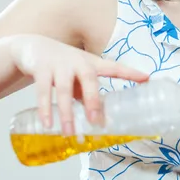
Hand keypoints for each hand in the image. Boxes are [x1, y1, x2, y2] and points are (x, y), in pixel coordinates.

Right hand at [10, 34, 148, 134]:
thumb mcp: (78, 77)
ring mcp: (58, 65)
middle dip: (92, 100)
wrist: (33, 47)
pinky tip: (47, 124)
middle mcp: (77, 61)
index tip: (146, 79)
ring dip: (67, 112)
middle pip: (89, 79)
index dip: (130, 73)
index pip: (114, 67)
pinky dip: (45, 108)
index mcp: (91, 63)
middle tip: (96, 121)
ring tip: (69, 132)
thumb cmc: (63, 66)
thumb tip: (101, 122)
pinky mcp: (41, 69)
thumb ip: (88, 96)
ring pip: (64, 89)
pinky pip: (42, 91)